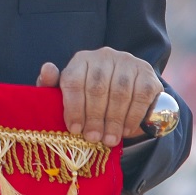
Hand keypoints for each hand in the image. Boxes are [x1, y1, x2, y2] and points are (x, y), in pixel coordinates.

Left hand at [36, 47, 161, 146]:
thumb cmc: (89, 95)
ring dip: (113, 120)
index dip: (73, 107)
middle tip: (92, 138)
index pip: (74, 80)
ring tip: (108, 139)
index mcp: (81, 59)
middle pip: (97, 87)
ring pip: (120, 92)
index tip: (74, 129)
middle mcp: (104, 55)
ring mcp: (127, 62)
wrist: (124, 93)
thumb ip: (52, 85)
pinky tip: (125, 129)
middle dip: (94, 117)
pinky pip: (140, 95)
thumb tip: (48, 69)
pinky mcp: (147, 73)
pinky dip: (132, 115)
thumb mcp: (68, 92)